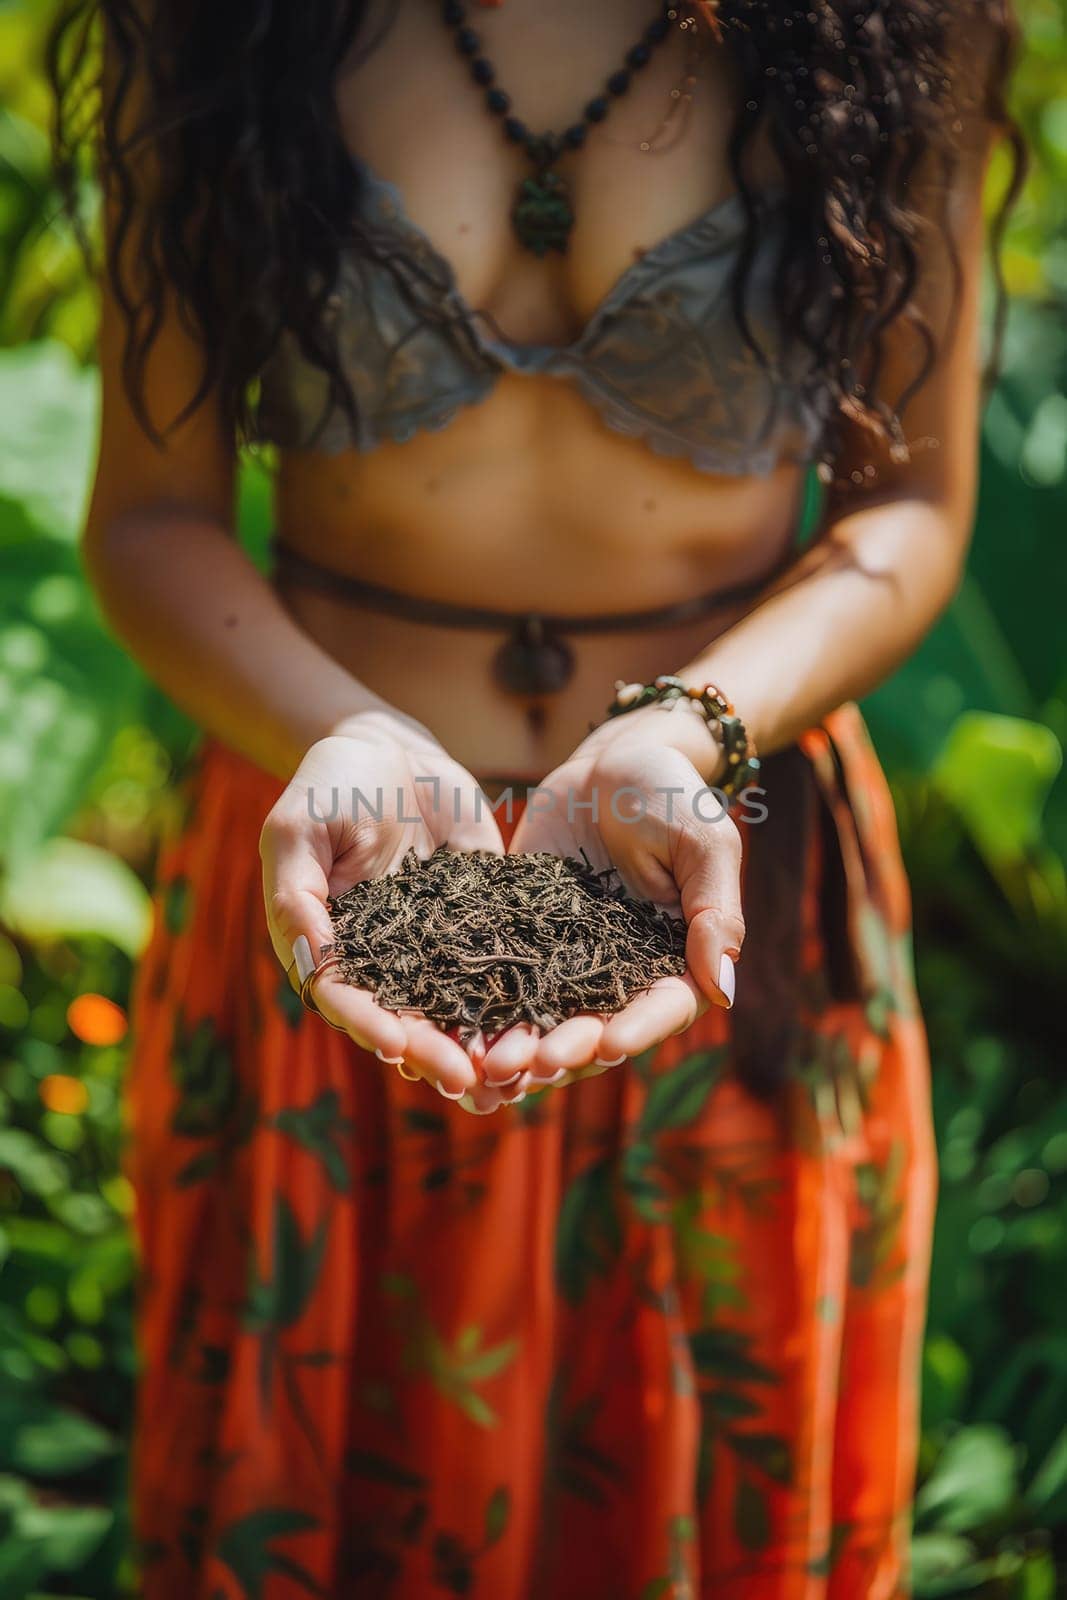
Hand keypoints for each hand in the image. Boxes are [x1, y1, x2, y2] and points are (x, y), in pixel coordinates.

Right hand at [260, 706, 504, 1097]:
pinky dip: (524, 997)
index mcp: (329, 945)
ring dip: (482, 1043)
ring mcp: (433, 944)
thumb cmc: (330, 782)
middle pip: (406, 1018)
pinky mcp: (479, 921)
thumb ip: (297, 891)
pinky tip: (553, 1023)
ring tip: (514, 1077)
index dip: (370, 1024)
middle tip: (467, 1081)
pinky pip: (502, 964)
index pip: (346, 998)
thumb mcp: (299, 827)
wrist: (393, 749)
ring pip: (456, 1006)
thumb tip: (307, 959)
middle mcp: (383, 958)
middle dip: (434, 1052)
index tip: (398, 1046)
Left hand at [483, 704, 743, 1092]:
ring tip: (489, 1064)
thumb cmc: (671, 792)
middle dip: (567, 1052)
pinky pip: (501, 984)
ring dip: (519, 1048)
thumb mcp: (704, 841)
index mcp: (675, 960)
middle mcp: (622, 974)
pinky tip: (453, 1032)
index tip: (608, 1043)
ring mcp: (568, 963)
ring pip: (546, 1021)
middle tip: (532, 1064)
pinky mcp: (522, 943)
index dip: (636, 1031)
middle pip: (598, 1031)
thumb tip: (724, 994)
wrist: (608, 762)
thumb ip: (715, 913)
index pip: (661, 1008)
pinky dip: (479, 1013)